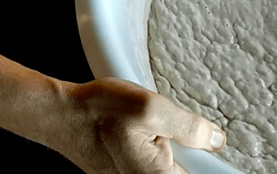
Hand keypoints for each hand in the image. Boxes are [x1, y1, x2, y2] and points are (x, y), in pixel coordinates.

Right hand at [58, 77, 225, 173]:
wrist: (61, 116)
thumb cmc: (97, 111)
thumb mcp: (150, 108)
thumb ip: (189, 127)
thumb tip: (215, 140)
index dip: (212, 159)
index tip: (214, 148)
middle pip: (188, 169)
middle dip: (190, 148)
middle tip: (169, 126)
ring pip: (171, 164)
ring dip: (171, 145)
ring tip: (151, 125)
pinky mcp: (129, 173)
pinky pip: (155, 162)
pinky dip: (156, 144)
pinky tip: (139, 129)